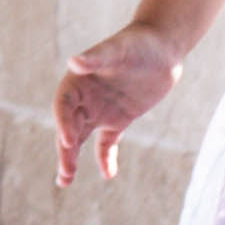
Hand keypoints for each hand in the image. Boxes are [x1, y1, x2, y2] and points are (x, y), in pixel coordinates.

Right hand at [56, 27, 182, 188]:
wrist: (162, 48)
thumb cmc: (137, 43)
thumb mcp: (117, 50)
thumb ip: (95, 59)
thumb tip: (74, 62)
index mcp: (77, 80)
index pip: (63, 105)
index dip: (62, 122)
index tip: (68, 141)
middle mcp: (85, 97)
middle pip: (68, 127)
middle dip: (65, 151)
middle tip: (65, 173)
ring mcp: (101, 109)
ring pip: (82, 138)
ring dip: (73, 158)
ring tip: (66, 181)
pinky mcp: (119, 119)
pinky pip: (107, 142)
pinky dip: (105, 158)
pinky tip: (107, 175)